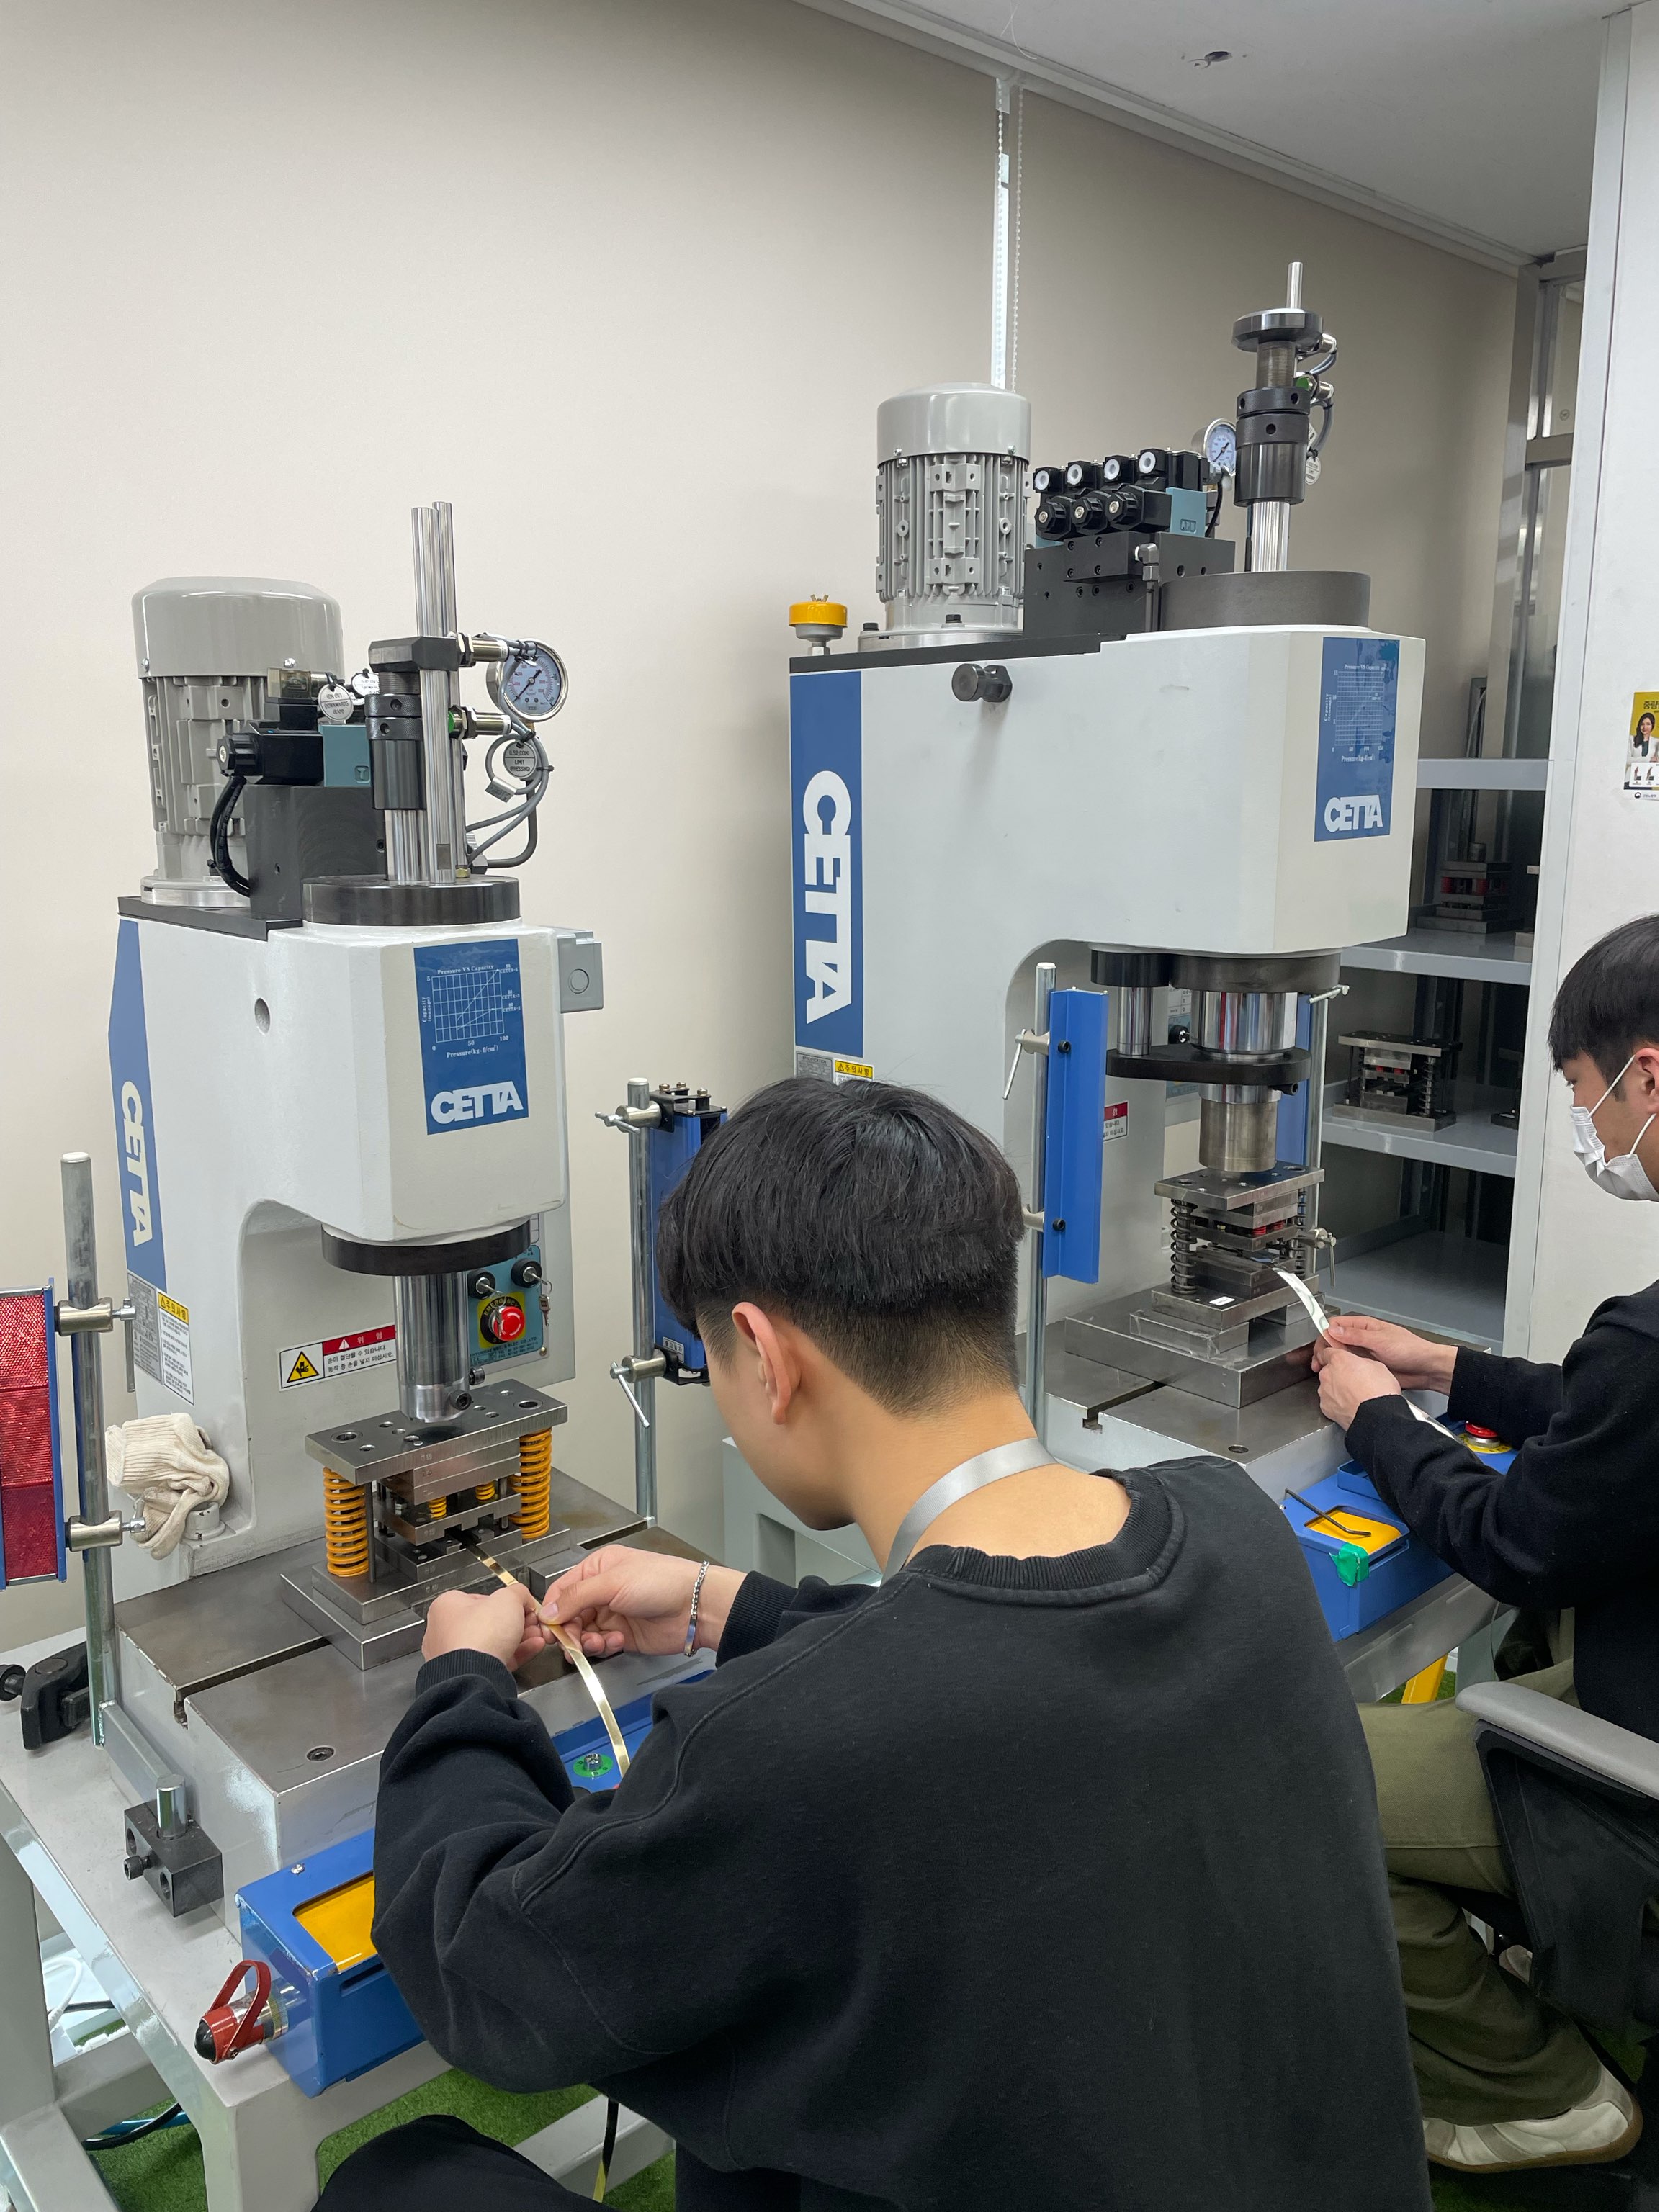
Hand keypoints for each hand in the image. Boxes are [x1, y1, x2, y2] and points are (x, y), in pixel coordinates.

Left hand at [423, 1582, 548, 1670]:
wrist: (475, 1675)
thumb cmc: (478, 1636)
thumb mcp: (508, 1599)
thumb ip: (518, 1593)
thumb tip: (523, 1596)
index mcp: (446, 1607)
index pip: (481, 1597)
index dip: (506, 1600)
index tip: (522, 1603)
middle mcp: (446, 1631)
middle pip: (490, 1622)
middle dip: (516, 1621)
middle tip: (531, 1621)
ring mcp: (457, 1655)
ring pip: (494, 1642)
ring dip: (519, 1638)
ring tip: (536, 1634)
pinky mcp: (470, 1673)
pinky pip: (496, 1659)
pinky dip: (516, 1653)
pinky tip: (532, 1647)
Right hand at [546, 1546, 744, 1658]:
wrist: (695, 1607)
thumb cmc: (659, 1582)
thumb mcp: (612, 1582)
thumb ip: (576, 1597)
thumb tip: (546, 1613)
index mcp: (597, 1569)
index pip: (562, 1590)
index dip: (552, 1611)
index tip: (548, 1629)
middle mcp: (601, 1591)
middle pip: (569, 1616)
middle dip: (569, 1631)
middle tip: (573, 1643)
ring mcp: (612, 1615)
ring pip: (582, 1634)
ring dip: (586, 1642)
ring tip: (600, 1641)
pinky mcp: (622, 1637)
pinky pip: (600, 1646)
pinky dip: (604, 1647)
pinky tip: (618, 1641)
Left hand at [1314, 1343, 1403, 1428]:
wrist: (1378, 1416)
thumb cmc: (1380, 1391)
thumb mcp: (1377, 1366)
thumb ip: (1361, 1362)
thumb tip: (1360, 1365)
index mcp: (1339, 1360)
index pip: (1326, 1352)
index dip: (1334, 1356)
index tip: (1338, 1360)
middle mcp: (1328, 1374)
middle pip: (1328, 1370)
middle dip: (1338, 1374)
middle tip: (1354, 1381)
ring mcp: (1325, 1392)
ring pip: (1328, 1387)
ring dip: (1337, 1389)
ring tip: (1354, 1396)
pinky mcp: (1325, 1407)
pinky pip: (1329, 1401)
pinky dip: (1336, 1403)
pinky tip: (1350, 1405)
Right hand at [1319, 1314, 1457, 1391]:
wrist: (1426, 1369)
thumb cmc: (1410, 1350)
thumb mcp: (1380, 1340)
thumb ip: (1356, 1336)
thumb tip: (1334, 1330)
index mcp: (1365, 1326)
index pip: (1336, 1325)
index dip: (1326, 1335)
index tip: (1321, 1347)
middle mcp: (1362, 1338)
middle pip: (1335, 1341)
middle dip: (1325, 1350)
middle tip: (1319, 1362)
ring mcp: (1365, 1353)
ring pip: (1341, 1355)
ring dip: (1332, 1361)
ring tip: (1324, 1370)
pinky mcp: (1368, 1366)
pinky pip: (1350, 1367)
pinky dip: (1342, 1370)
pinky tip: (1338, 1376)